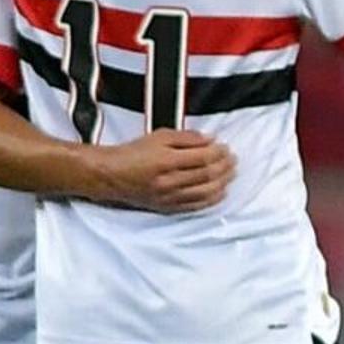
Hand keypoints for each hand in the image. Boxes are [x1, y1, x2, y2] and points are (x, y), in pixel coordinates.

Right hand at [88, 128, 234, 214]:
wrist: (111, 175)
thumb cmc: (133, 153)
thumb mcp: (159, 136)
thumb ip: (186, 137)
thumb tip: (210, 139)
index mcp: (166, 160)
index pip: (203, 157)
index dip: (219, 152)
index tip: (225, 147)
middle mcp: (169, 181)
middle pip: (207, 175)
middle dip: (225, 166)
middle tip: (233, 159)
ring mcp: (170, 196)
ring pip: (206, 192)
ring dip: (223, 182)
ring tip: (230, 173)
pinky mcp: (168, 207)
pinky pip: (197, 206)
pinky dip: (213, 199)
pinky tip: (221, 191)